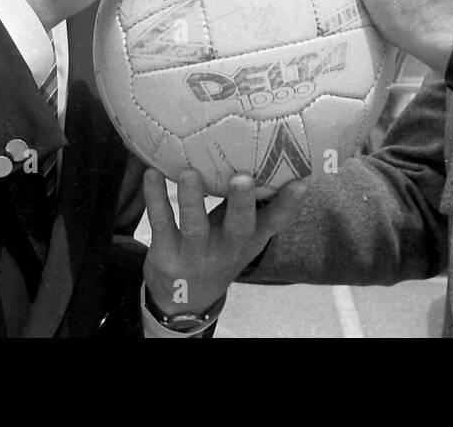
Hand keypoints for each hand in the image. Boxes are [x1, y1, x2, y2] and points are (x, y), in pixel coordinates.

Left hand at [143, 168, 307, 315]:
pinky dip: (156, 198)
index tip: (301, 183)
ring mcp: (195, 254)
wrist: (185, 298)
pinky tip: (151, 174)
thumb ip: (258, 204)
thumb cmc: (221, 248)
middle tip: (243, 178)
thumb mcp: (245, 235)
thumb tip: (273, 154)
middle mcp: (227, 248)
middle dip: (242, 204)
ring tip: (190, 172)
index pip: (275, 224)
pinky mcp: (166, 254)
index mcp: (250, 239)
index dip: (288, 205)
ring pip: (195, 227)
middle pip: (239, 229)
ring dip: (192, 199)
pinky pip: (161, 224)